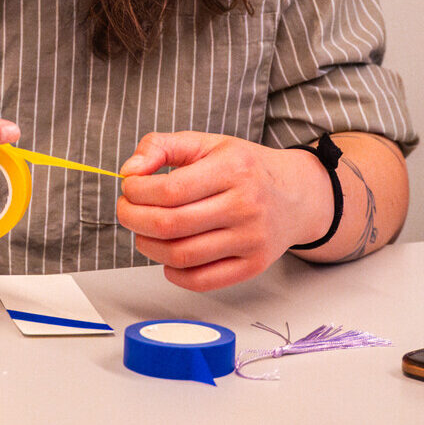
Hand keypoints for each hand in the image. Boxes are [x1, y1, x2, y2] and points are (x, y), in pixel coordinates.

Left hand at [115, 132, 330, 291]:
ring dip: (149, 246)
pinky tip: (168, 257)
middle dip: (134, 219)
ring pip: (181, 256)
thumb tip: (130, 170)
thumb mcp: (207, 144)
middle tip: (127, 211)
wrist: (296, 196)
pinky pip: (201, 281)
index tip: (129, 189)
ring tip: (145, 232)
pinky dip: (174, 273)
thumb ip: (162, 146)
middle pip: (171, 225)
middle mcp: (246, 205)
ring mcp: (251, 239)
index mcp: (233, 168)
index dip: (137, 193)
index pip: (170, 190)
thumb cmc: (246, 169)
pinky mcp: (253, 266)